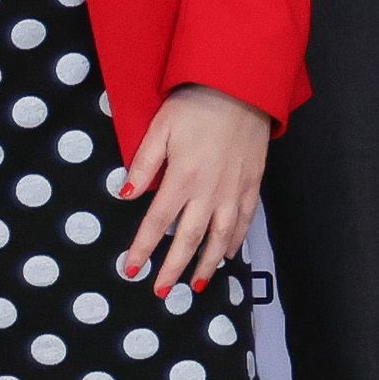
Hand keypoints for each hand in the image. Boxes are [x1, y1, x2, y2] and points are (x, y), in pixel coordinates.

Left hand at [112, 84, 273, 303]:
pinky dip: (236, 242)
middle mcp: (210, 191)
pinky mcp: (252, 185)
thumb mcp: (160, 127)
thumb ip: (143, 163)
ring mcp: (234, 190)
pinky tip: (228, 255)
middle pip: (189, 239)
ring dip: (207, 264)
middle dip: (173, 268)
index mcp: (183, 177)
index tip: (132, 270)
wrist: (241, 88)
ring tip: (195, 285)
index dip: (143, 248)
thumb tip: (126, 194)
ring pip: (221, 237)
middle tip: (161, 292)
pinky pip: (245, 221)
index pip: (158, 222)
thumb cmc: (196, 105)